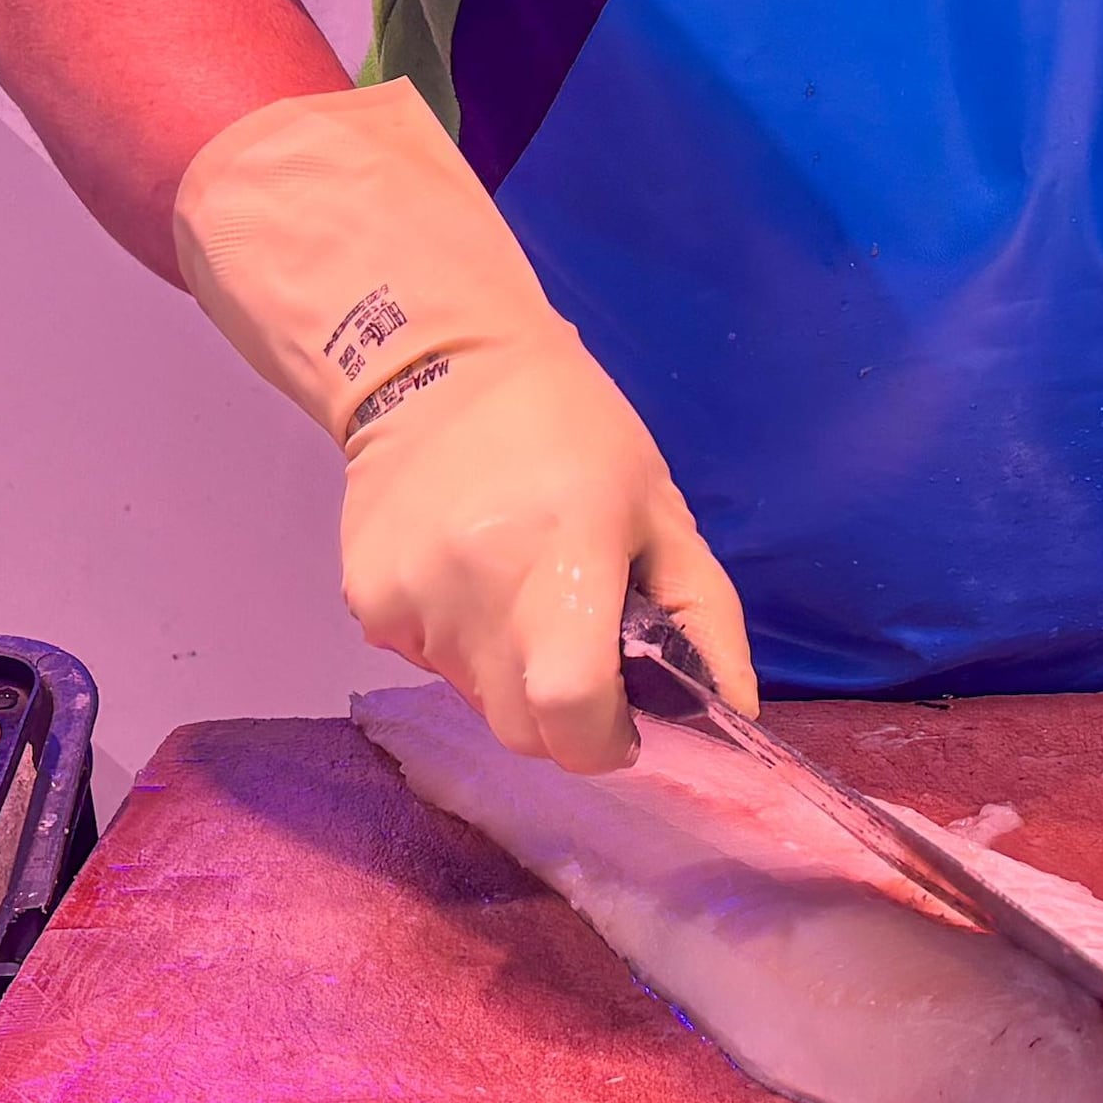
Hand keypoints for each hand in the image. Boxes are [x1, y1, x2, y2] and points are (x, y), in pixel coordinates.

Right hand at [176, 83, 752, 769]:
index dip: (605, 740)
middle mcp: (479, 589)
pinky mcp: (366, 600)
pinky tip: (466, 571)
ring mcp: (411, 599)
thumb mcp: (660, 508)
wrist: (437, 362)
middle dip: (562, 717)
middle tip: (578, 647)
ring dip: (508, 672)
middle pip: (522, 729)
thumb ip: (703, 618)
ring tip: (517, 585)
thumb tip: (736, 716)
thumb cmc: (573, 432)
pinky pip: (427, 661)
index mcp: (566, 557)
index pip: (570, 709)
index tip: (624, 719)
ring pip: (473, 697)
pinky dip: (458, 642)